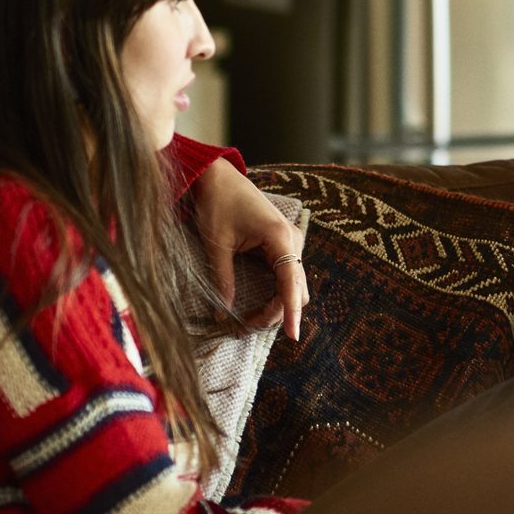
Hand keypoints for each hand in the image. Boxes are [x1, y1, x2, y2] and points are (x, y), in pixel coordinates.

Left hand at [191, 157, 307, 339]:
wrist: (217, 176)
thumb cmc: (217, 203)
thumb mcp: (217, 244)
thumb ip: (223, 279)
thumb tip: (224, 313)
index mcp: (280, 237)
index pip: (291, 283)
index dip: (293, 312)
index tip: (294, 337)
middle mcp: (292, 240)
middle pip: (296, 289)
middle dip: (277, 313)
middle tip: (244, 326)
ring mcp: (289, 242)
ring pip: (292, 285)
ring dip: (275, 305)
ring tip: (247, 319)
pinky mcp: (282, 244)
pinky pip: (285, 276)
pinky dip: (274, 293)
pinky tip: (256, 303)